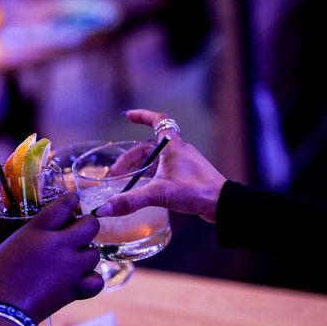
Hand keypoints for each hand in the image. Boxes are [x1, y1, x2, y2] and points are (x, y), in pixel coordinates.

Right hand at [0, 192, 102, 322]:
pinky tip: (80, 279)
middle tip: (77, 231)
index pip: (65, 204)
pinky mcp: (72, 291)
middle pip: (91, 225)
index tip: (71, 201)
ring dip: (87, 253)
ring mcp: (69, 269)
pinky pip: (96, 281)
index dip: (71, 200)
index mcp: (36, 231)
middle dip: (87, 225)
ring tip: (76, 257)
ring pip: (95, 253)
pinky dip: (92, 280)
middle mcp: (58, 246)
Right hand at [94, 109, 226, 222]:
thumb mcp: (159, 194)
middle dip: (130, 158)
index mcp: (173, 145)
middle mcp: (178, 151)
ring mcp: (184, 164)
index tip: (127, 116)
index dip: (142, 116)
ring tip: (125, 181)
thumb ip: (131, 201)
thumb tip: (104, 209)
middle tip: (115, 173)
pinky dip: (150, 177)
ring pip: (155, 160)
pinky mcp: (187, 177)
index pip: (157, 120)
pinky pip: (163, 171)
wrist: (222, 204)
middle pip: (148, 148)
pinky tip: (144, 189)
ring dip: (139, 168)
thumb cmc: (196, 191)